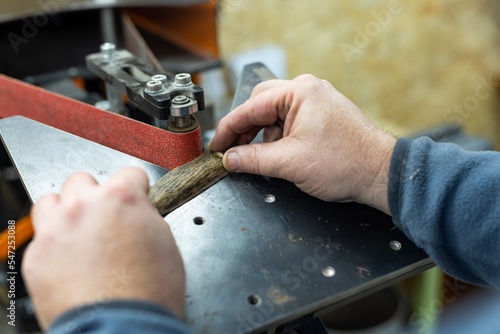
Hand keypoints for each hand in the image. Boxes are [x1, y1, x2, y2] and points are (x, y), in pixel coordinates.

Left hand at [22, 168, 184, 328]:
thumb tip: (138, 212)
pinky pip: (41, 237)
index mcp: (121, 197)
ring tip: (78, 231)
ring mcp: (56, 229)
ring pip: (51, 201)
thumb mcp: (164, 241)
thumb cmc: (148, 292)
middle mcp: (85, 206)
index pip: (129, 173)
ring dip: (65, 211)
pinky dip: (54, 244)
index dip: (136, 188)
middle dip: (96, 196)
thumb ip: (145, 216)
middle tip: (104, 217)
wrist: (122, 327)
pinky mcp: (37, 256)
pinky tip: (69, 260)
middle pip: (82, 181)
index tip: (134, 197)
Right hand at [210, 75, 395, 213]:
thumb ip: (253, 159)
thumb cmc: (346, 163)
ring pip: (274, 114)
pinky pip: (289, 121)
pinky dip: (279, 137)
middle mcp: (307, 90)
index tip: (216, 147)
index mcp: (299, 92)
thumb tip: (229, 159)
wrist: (381, 174)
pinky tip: (278, 155)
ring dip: (263, 136)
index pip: (250, 108)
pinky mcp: (321, 115)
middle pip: (260, 105)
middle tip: (233, 152)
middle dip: (246, 130)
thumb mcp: (290, 163)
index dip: (228, 130)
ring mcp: (316, 102)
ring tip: (262, 159)